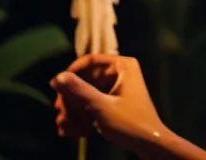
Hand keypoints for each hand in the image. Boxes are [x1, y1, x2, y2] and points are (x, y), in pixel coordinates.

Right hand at [51, 54, 168, 156]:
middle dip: (71, 101)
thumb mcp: (101, 107)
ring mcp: (114, 88)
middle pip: (84, 80)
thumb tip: (57, 77)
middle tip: (63, 118)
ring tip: (71, 130)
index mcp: (122, 66)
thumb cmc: (129, 123)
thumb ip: (79, 91)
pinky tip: (78, 133)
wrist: (148, 143)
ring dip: (74, 113)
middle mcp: (118, 73)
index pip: (89, 61)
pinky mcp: (111, 103)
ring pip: (84, 95)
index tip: (57, 91)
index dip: (71, 74)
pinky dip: (81, 118)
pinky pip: (90, 105)